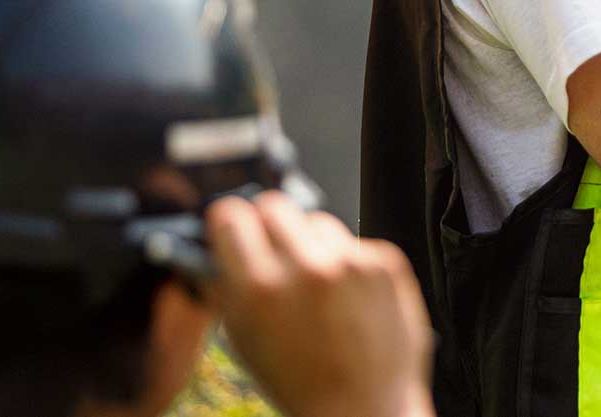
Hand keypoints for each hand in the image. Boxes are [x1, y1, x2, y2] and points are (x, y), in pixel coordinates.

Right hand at [208, 191, 434, 416]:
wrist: (366, 407)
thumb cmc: (301, 383)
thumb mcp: (244, 341)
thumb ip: (227, 288)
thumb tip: (215, 245)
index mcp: (261, 289)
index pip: (230, 215)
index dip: (228, 223)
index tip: (231, 230)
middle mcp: (307, 268)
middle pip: (274, 204)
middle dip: (267, 224)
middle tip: (271, 250)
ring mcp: (351, 262)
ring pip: (316, 220)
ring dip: (310, 243)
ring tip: (314, 284)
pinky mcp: (385, 262)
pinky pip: (353, 241)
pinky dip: (346, 261)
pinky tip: (346, 295)